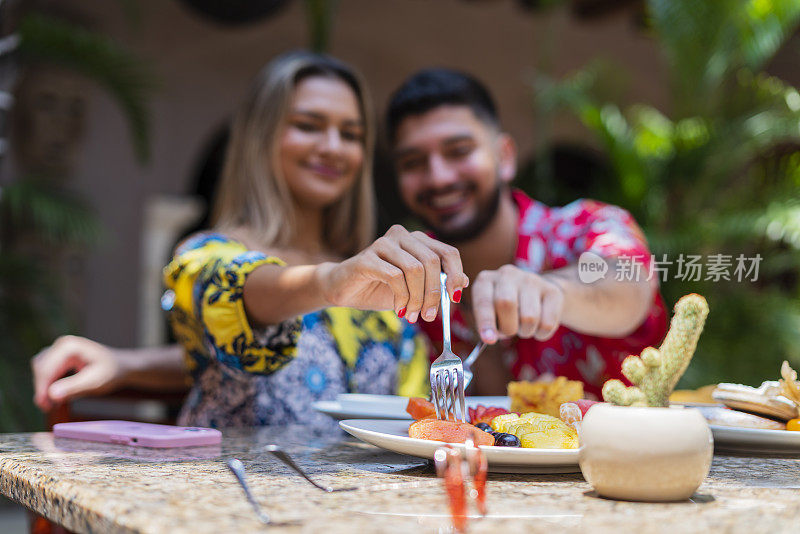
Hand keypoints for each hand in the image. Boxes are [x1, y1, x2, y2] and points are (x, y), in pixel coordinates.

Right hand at [31, 336, 127, 411]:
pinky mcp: (59, 357)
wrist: (120, 366)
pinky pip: (45, 371)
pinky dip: (47, 384)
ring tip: (52, 405)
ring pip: (40, 369)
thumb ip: (74, 387)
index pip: (46, 368)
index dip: (42, 388)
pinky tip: (55, 398)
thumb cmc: (111, 372)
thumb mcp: (95, 382)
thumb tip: (52, 395)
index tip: (45, 406)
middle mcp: (62, 344)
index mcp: (70, 346)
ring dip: (43, 387)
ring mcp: (59, 349)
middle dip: (42, 388)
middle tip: (48, 408)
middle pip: (40, 368)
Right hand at [317, 225, 468, 322]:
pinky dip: (401, 298)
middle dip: (434, 293)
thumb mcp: (414, 288)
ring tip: (411, 315)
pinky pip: (395, 277)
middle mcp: (402, 236)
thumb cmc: (380, 288)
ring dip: (417, 299)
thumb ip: (437, 282)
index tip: (454, 298)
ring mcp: (383, 244)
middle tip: (429, 315)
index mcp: (417, 240)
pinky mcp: (367, 257)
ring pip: (415, 269)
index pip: (448, 252)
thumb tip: (465, 281)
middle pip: (432, 261)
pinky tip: (398, 310)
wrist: (343, 289)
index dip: (456, 274)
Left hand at [471, 265, 563, 343]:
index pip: (484, 301)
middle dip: (508, 327)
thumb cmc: (505, 309)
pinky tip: (538, 325)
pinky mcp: (552, 291)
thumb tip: (489, 338)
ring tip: (523, 325)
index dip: (485, 322)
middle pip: (506, 304)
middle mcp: (507, 274)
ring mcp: (531, 279)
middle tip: (510, 332)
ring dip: (525, 331)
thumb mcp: (490, 313)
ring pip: (529, 318)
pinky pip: (547, 323)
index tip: (489, 339)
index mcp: (486, 280)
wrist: (536, 293)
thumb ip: (486, 325)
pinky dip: (541, 333)